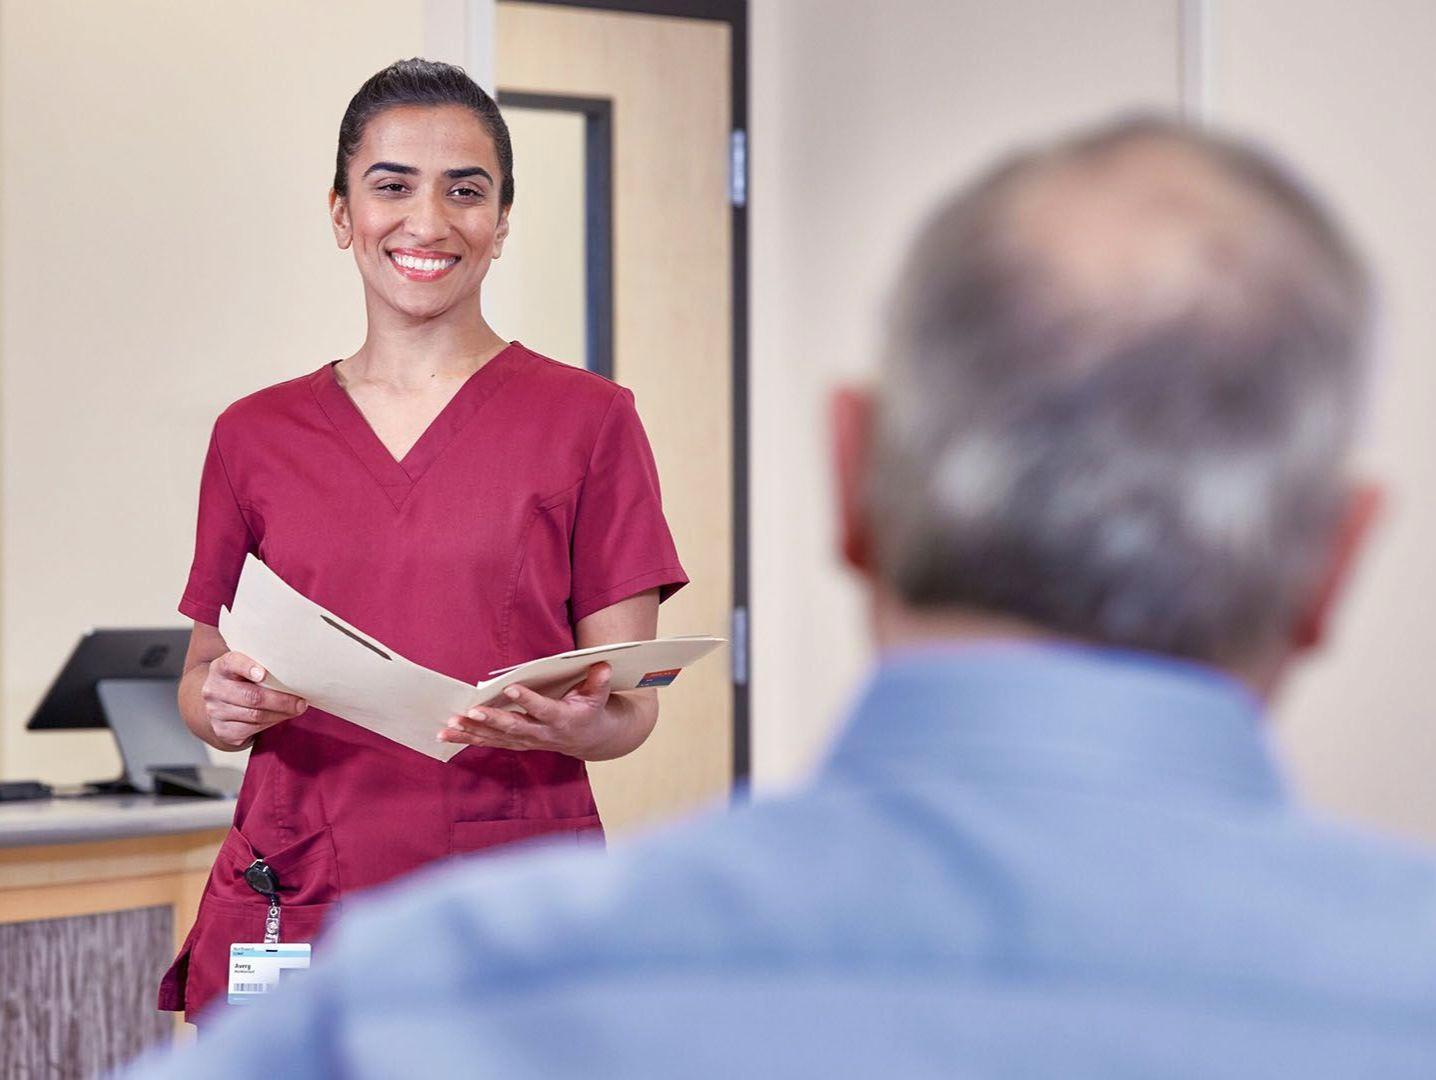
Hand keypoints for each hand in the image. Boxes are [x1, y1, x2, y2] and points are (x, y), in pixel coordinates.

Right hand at [201, 651, 307, 750]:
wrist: (219, 702)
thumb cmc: (242, 680)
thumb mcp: (246, 667)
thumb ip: (263, 665)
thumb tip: (295, 673)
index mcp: (221, 667)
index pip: (232, 663)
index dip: (247, 667)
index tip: (263, 673)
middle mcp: (214, 689)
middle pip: (251, 696)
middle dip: (280, 700)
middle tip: (300, 702)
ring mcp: (216, 712)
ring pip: (255, 716)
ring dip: (280, 714)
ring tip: (297, 709)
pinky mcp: (222, 731)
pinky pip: (252, 729)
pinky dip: (272, 723)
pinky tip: (281, 717)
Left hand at [439, 662, 613, 757]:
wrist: (590, 739)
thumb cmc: (590, 710)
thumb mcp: (599, 696)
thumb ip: (599, 681)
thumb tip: (603, 665)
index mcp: (561, 719)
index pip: (543, 709)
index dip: (528, 700)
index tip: (511, 688)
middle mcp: (541, 733)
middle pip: (513, 727)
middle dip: (492, 720)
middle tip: (471, 711)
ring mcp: (526, 741)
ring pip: (496, 738)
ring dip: (472, 732)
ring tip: (450, 725)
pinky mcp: (515, 743)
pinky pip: (490, 742)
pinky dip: (468, 739)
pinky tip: (447, 735)